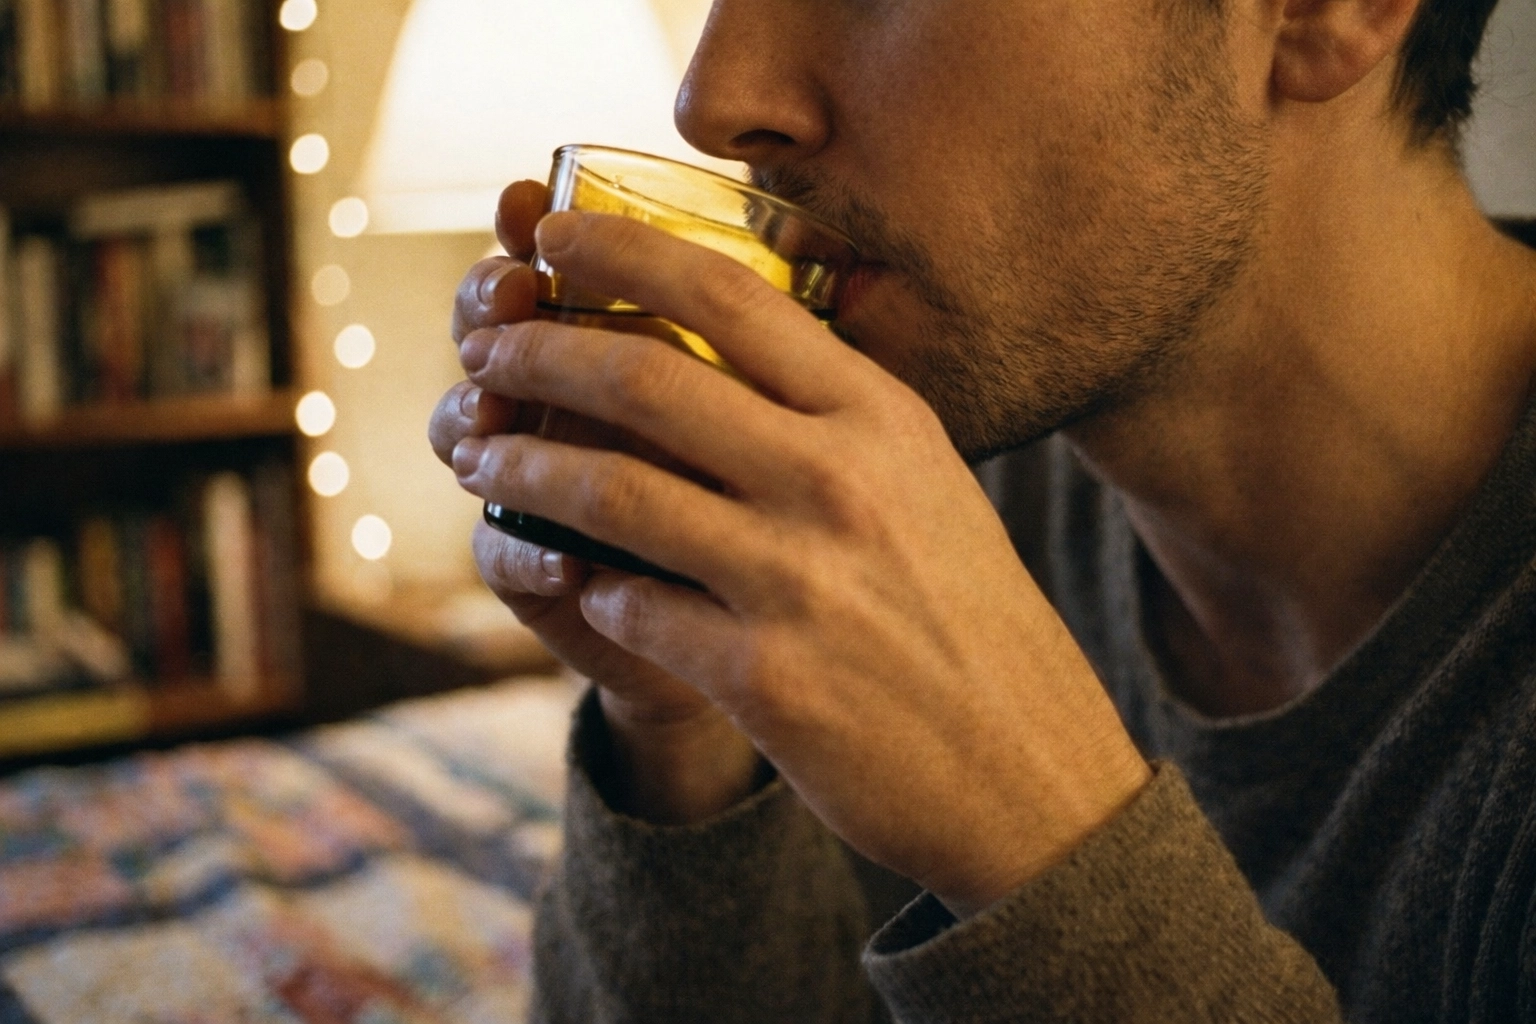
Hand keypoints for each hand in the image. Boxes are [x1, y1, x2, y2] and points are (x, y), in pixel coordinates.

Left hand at [449, 210, 1152, 917]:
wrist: (1030, 776)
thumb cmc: (969, 621)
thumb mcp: (928, 488)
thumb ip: (838, 419)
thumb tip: (721, 357)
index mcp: (882, 420)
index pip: (735, 297)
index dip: (626, 250)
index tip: (556, 234)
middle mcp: (840, 482)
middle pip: (647, 379)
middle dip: (539, 352)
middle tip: (485, 349)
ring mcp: (800, 581)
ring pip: (614, 492)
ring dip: (526, 467)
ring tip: (483, 458)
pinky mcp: (764, 678)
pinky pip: (630, 607)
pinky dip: (590, 585)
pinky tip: (581, 581)